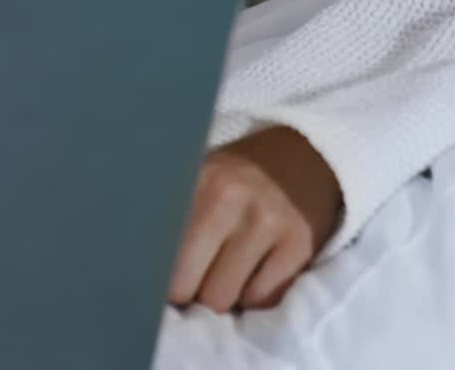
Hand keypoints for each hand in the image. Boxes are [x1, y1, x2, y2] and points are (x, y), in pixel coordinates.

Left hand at [168, 125, 342, 312]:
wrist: (306, 155)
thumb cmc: (241, 175)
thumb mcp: (201, 178)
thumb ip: (177, 215)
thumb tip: (147, 266)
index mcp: (197, 181)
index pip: (161, 248)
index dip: (157, 275)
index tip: (155, 283)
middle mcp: (229, 200)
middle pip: (188, 284)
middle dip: (187, 294)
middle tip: (192, 285)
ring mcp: (267, 224)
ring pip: (225, 299)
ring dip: (223, 297)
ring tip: (225, 275)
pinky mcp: (299, 247)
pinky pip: (263, 300)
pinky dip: (255, 296)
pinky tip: (254, 274)